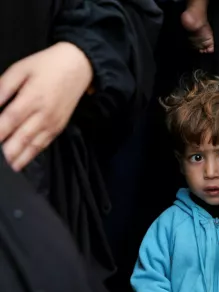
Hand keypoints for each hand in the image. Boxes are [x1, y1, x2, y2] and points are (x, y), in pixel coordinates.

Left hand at [0, 42, 92, 170]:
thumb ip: (3, 88)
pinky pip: (44, 144)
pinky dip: (32, 154)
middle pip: (20, 139)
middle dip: (6, 151)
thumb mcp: (21, 69)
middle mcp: (43, 115)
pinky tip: (22, 161)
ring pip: (33, 146)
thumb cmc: (47, 65)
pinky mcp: (60, 127)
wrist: (79, 66)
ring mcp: (53, 123)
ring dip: (18, 158)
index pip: (8, 121)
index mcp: (32, 98)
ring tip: (8, 167)